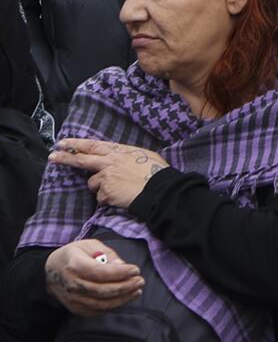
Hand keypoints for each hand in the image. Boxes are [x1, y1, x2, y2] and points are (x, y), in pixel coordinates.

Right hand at [43, 239, 142, 314]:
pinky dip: (112, 307)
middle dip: (125, 287)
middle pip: (102, 290)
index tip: (136, 269)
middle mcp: (71, 284)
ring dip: (122, 299)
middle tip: (140, 281)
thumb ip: (108, 255)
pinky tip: (124, 299)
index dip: (120, 273)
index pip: (100, 272)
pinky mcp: (73, 307)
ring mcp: (71, 298)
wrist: (51, 270)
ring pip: (100, 304)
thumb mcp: (90, 245)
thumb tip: (123, 266)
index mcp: (74, 265)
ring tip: (137, 291)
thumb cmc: (74, 254)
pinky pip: (95, 311)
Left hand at [50, 138, 169, 210]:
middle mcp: (109, 162)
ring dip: (101, 188)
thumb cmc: (156, 172)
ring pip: (93, 183)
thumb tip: (118, 160)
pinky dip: (109, 199)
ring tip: (119, 189)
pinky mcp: (105, 192)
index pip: (93, 145)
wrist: (159, 189)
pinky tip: (121, 197)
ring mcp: (106, 177)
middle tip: (53, 156)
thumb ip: (126, 156)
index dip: (77, 144)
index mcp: (119, 151)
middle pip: (82, 159)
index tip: (64, 143)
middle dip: (65, 157)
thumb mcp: (144, 155)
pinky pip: (101, 197)